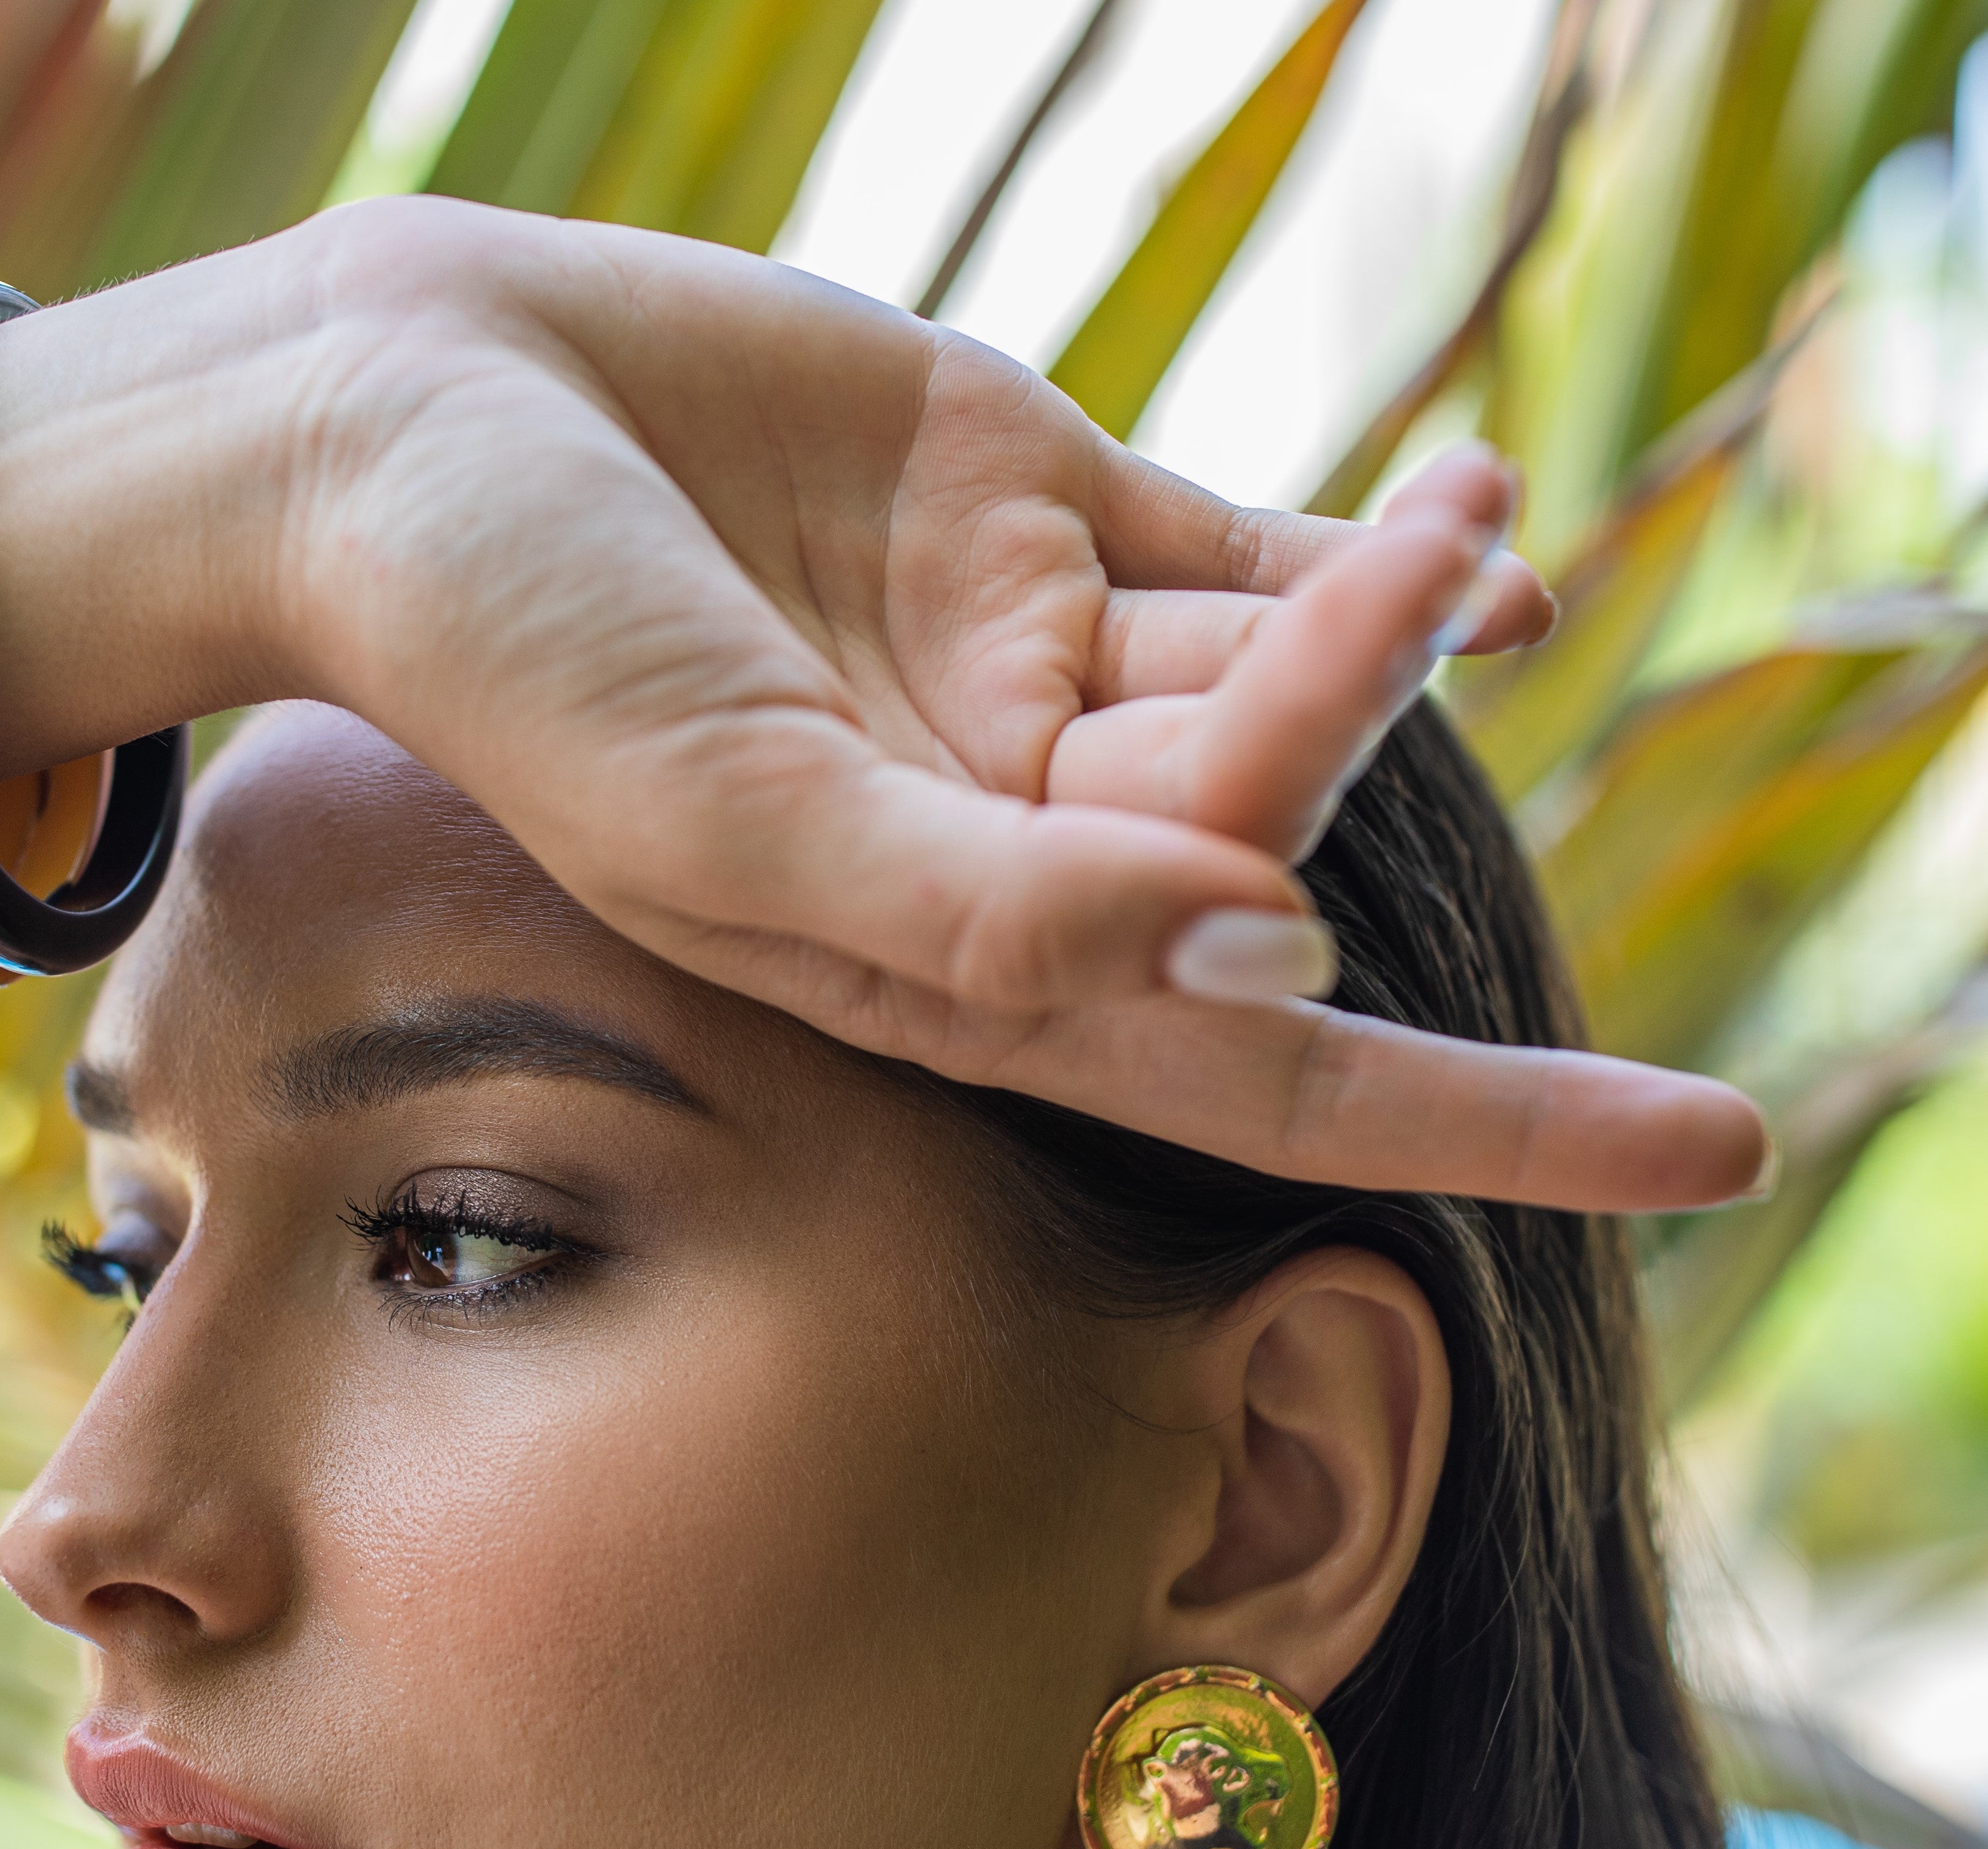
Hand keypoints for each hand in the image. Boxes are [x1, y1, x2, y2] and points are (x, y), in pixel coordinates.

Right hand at [0, 201, 1765, 1212]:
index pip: (1251, 1075)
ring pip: (1274, 678)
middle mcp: (999, 837)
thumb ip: (983, 907)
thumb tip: (1267, 946)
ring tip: (1465, 525)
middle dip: (1406, 803)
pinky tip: (1484, 547)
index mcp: (938, 962)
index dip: (1477, 1123)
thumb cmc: (517, 653)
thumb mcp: (737, 813)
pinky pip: (1244, 550)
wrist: (402, 428)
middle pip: (1279, 856)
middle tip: (1490, 699)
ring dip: (1385, 622)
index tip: (1704, 1162)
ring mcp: (1019, 675)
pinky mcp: (1022, 509)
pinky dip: (1370, 558)